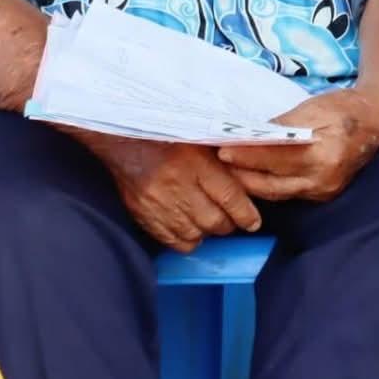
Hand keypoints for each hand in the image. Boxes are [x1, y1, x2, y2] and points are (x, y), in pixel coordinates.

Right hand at [95, 137, 260, 251]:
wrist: (125, 141)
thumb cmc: (168, 137)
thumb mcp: (202, 139)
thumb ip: (225, 160)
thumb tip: (251, 178)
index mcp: (197, 164)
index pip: (230, 197)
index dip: (246, 214)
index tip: (252, 222)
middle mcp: (179, 187)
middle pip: (215, 221)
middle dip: (228, 224)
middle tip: (230, 218)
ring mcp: (160, 205)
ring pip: (197, 234)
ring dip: (208, 231)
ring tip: (209, 221)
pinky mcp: (145, 216)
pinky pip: (173, 241)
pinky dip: (187, 239)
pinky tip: (190, 228)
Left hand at [218, 86, 378, 203]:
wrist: (377, 120)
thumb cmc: (345, 108)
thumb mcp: (313, 107)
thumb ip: (281, 124)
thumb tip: (248, 135)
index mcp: (324, 154)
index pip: (274, 158)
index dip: (246, 154)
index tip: (222, 149)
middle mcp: (323, 179)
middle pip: (270, 183)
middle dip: (240, 174)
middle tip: (217, 162)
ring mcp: (323, 191)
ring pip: (275, 193)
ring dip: (249, 182)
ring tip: (228, 170)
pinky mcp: (321, 195)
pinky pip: (286, 193)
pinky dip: (266, 184)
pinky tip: (250, 175)